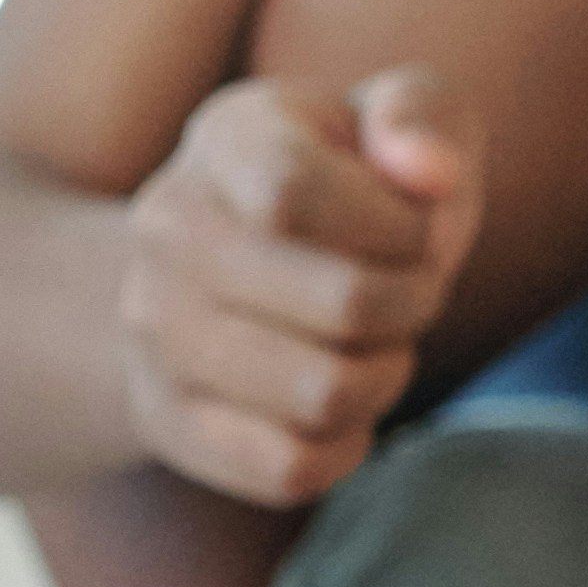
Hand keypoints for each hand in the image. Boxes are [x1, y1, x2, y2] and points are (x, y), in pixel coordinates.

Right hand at [116, 71, 480, 506]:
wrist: (205, 270)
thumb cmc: (336, 190)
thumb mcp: (385, 124)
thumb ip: (422, 117)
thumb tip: (433, 176)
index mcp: (225, 138)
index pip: (297, 193)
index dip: (394, 226)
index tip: (413, 229)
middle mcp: (167, 231)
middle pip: (342, 304)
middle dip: (413, 305)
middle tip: (409, 294)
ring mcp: (154, 334)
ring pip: (324, 394)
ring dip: (385, 376)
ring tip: (374, 347)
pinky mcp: (165, 421)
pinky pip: (289, 469)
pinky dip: (344, 444)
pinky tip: (340, 406)